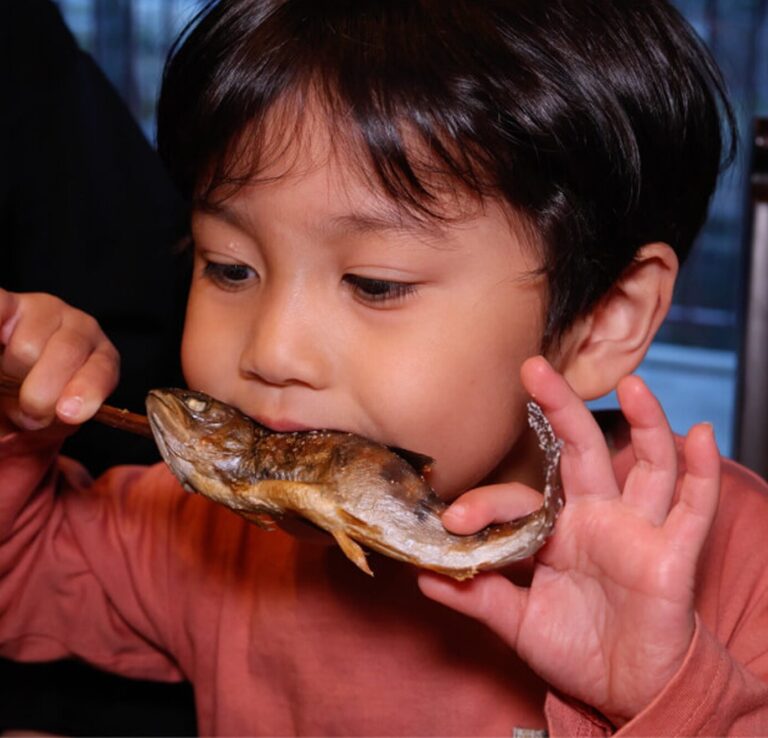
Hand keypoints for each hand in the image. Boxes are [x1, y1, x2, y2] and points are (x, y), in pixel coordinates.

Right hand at [0, 288, 119, 434]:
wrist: (12, 381)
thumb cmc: (37, 401)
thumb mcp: (53, 417)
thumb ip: (54, 418)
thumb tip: (41, 414)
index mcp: (101, 358)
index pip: (102, 369)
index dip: (87, 390)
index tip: (68, 412)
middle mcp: (79, 327)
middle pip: (66, 354)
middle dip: (41, 392)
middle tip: (29, 410)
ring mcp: (43, 310)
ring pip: (26, 346)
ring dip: (10, 374)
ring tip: (7, 380)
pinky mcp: (8, 302)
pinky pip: (0, 307)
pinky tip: (0, 343)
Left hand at [418, 356, 719, 725]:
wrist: (626, 689)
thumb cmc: (576, 647)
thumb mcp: (517, 621)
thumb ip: (478, 596)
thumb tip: (423, 577)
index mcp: (556, 530)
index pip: (521, 500)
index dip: (488, 505)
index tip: (453, 521)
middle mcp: (597, 518)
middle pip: (582, 451)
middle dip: (561, 408)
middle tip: (533, 368)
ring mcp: (636, 530)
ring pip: (646, 466)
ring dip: (645, 424)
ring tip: (632, 383)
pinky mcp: (672, 553)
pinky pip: (692, 508)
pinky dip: (701, 472)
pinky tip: (700, 435)